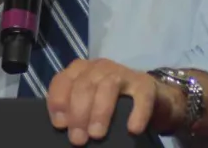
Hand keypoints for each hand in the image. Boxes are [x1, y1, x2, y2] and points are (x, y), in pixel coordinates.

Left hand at [47, 59, 181, 145]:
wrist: (149, 97)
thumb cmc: (110, 102)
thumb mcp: (88, 102)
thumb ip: (73, 108)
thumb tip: (64, 127)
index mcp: (81, 70)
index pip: (63, 80)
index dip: (59, 101)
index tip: (60, 125)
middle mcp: (100, 67)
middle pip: (84, 85)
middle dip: (78, 113)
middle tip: (78, 139)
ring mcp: (124, 73)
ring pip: (108, 87)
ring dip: (100, 112)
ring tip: (96, 135)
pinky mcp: (145, 84)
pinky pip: (141, 96)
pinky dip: (137, 112)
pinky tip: (132, 128)